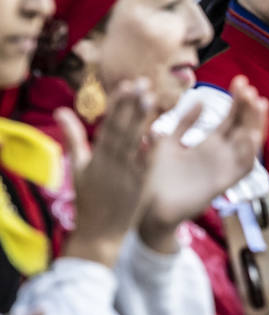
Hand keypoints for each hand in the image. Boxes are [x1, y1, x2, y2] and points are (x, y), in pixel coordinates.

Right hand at [56, 80, 157, 267]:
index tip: (127, 84)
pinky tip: (161, 130)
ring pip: (135, 142)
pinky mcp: (140, 185)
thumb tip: (60, 110)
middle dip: (132, 105)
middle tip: (143, 82)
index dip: (118, 104)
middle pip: (122, 129)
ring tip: (152, 96)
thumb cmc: (89, 198)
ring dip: (143, 119)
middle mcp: (111, 162)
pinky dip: (152, 148)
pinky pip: (148, 163)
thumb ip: (72, 137)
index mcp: (96, 156)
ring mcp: (127, 173)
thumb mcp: (78, 167)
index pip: (108, 124)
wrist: (100, 233)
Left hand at [140, 76, 268, 253]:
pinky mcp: (221, 184)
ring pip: (249, 144)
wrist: (147, 208)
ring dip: (256, 124)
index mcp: (209, 144)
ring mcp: (223, 168)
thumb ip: (184, 122)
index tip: (240, 81)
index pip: (232, 118)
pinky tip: (250, 136)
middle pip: (244, 127)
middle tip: (250, 89)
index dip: (238, 100)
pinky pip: (242, 168)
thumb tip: (200, 98)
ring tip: (258, 104)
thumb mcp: (168, 142)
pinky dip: (249, 153)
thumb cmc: (156, 177)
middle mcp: (221, 155)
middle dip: (249, 108)